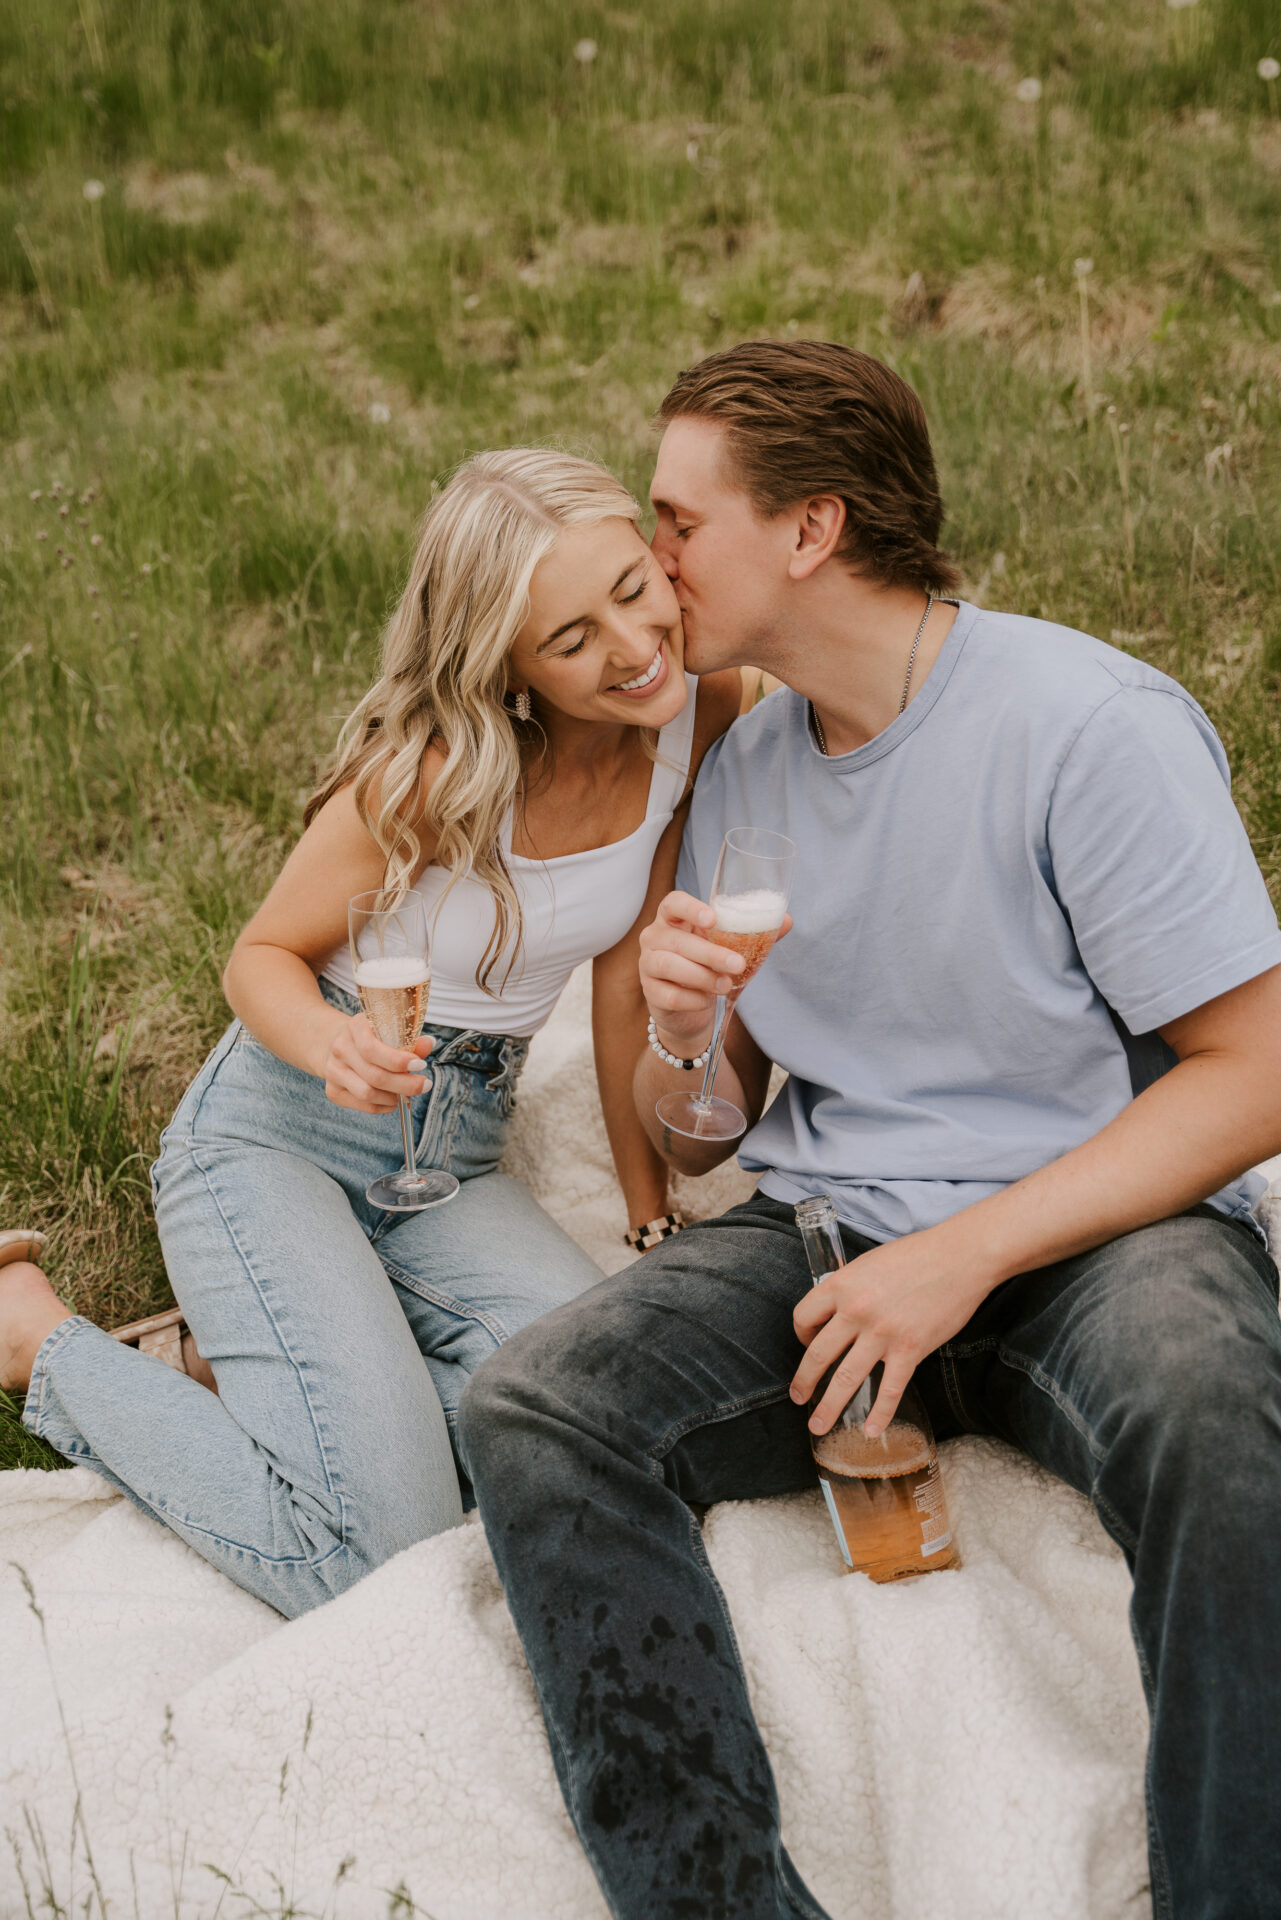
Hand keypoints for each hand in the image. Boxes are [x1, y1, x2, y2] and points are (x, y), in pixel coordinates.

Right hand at [320, 1015, 433, 1113]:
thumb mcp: (387, 1030)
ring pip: (367, 1093)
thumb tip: (429, 1043)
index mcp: (355, 1027)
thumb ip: (409, 1039)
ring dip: (393, 1097)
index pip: (371, 1049)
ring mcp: (333, 1071)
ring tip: (406, 1092)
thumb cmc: (370, 1037)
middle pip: (374, 1075)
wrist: (335, 1043)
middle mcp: (340, 1049)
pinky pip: (363, 1105)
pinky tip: (392, 1099)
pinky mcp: (333, 1091)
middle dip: (405, 1084)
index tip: (420, 1065)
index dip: (398, 1061)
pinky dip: (383, 1106)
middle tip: (424, 1085)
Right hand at [638, 890, 791, 1052]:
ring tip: (725, 984)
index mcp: (674, 919)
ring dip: (701, 976)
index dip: (691, 908)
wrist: (691, 1008)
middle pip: (677, 940)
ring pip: (668, 966)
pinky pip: (668, 995)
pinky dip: (691, 999)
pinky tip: (706, 1001)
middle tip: (737, 964)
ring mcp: (647, 964)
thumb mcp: (729, 947)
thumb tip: (786, 920)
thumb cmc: (709, 967)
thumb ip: (754, 934)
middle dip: (710, 953)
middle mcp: (655, 937)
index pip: (673, 903)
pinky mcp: (650, 991)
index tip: (712, 920)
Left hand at [790, 1229, 990, 1438]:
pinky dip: (879, 1415)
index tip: (808, 1346)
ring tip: (818, 1426)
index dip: (801, 1336)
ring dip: (829, 1407)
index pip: (803, 1317)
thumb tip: (838, 1309)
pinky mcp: (910, 1349)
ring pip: (845, 1379)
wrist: (960, 1256)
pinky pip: (889, 1390)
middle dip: (804, 1382)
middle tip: (798, 1398)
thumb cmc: (916, 1255)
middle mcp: (856, 1310)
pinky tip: (871, 1431)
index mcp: (842, 1285)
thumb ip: (850, 1287)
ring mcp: (882, 1333)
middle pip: (818, 1355)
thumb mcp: (869, 1263)